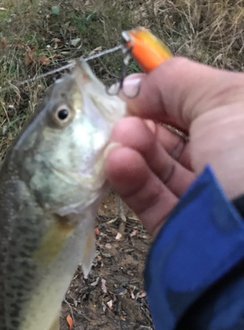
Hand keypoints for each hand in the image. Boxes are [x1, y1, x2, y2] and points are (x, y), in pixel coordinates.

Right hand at [105, 57, 243, 234]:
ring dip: (134, 149)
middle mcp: (226, 164)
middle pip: (175, 140)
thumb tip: (136, 86)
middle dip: (144, 124)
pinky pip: (150, 200)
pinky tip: (117, 162)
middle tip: (123, 118)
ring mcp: (201, 198)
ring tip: (119, 140)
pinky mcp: (177, 227)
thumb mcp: (224, 97)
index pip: (199, 109)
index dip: (165, 97)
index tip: (136, 91)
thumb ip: (176, 81)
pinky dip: (130, 180)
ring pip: (159, 170)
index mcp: (241, 130)